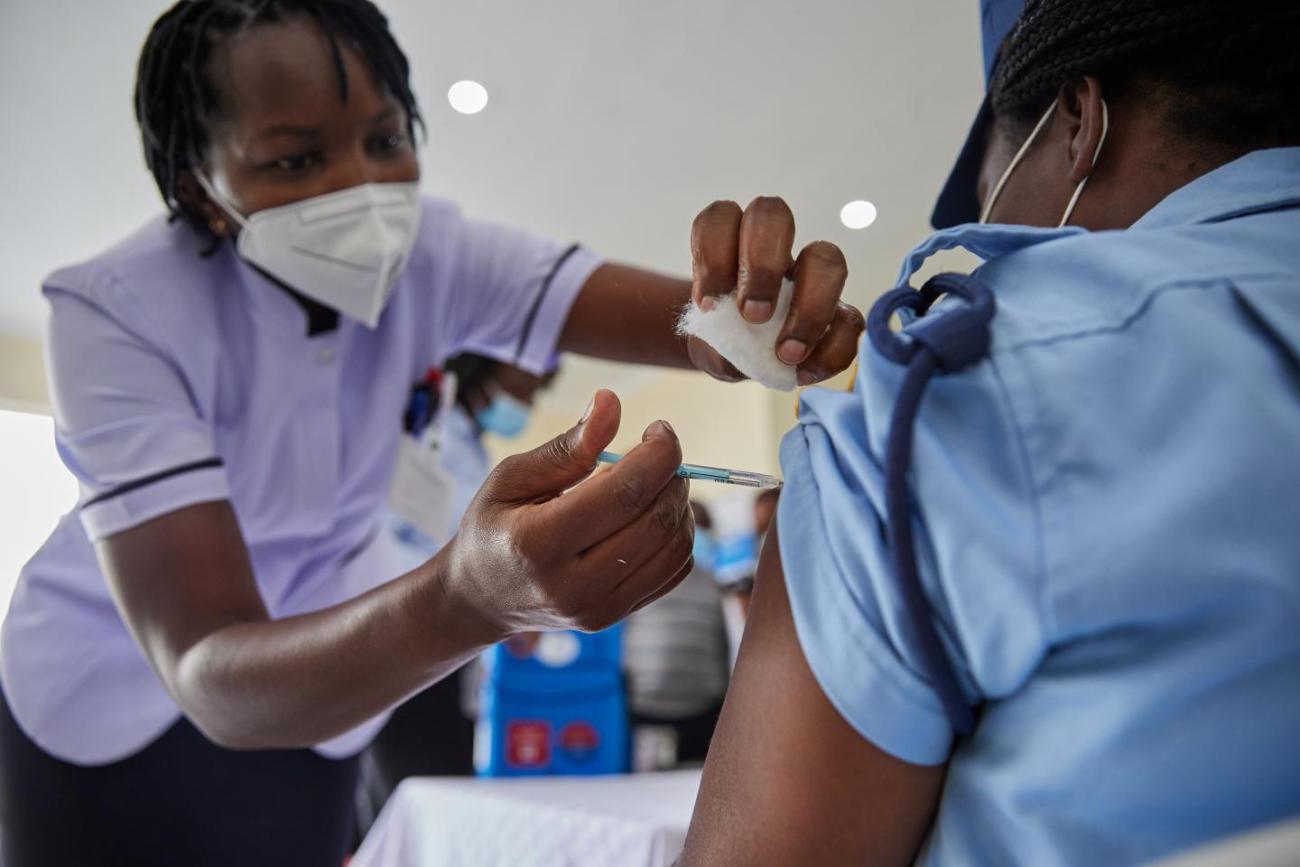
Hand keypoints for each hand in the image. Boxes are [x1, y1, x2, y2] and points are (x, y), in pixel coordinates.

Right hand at [446, 389, 693, 640]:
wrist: (482, 598)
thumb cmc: (494, 527)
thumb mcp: (513, 477)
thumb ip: (566, 446)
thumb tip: (610, 400)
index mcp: (537, 543)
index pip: (623, 494)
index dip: (656, 455)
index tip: (659, 429)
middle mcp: (571, 585)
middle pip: (655, 521)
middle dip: (672, 475)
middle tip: (658, 452)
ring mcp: (598, 609)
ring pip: (673, 548)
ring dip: (678, 503)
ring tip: (654, 482)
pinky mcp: (617, 616)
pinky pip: (674, 570)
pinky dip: (677, 534)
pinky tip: (652, 513)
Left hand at [688, 196, 864, 385]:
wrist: (738, 358)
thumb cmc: (720, 337)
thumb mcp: (708, 337)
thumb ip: (718, 336)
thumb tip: (744, 346)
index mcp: (732, 243)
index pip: (721, 217)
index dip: (713, 255)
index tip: (707, 305)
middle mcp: (774, 247)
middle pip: (774, 215)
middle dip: (762, 265)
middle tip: (752, 316)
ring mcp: (811, 275)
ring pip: (827, 258)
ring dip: (809, 307)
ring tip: (786, 353)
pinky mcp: (839, 312)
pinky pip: (851, 320)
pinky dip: (830, 350)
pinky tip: (803, 372)